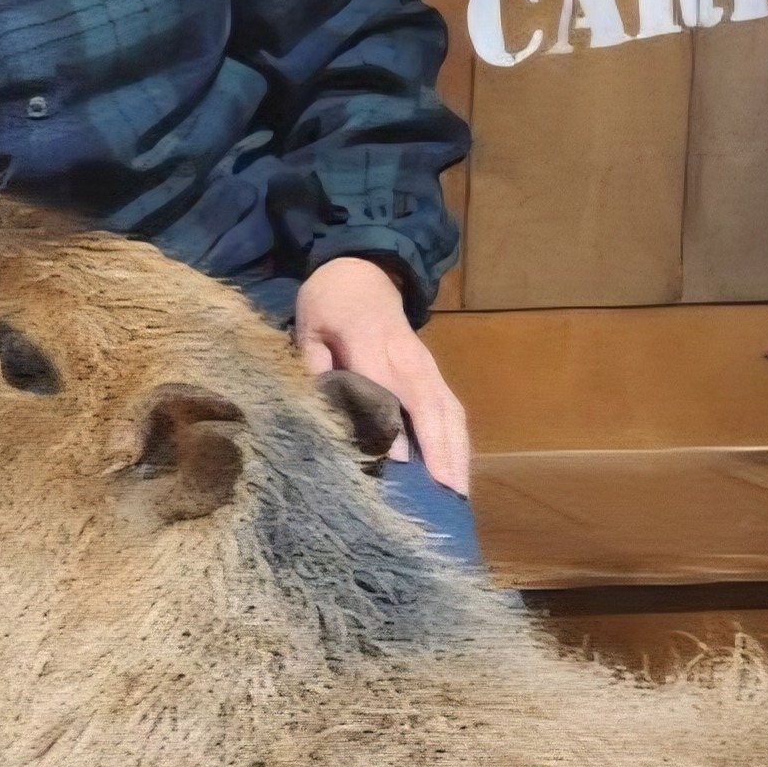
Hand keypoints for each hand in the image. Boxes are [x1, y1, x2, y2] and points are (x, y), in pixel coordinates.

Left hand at [293, 257, 470, 494]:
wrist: (362, 272)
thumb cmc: (328, 304)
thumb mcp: (308, 326)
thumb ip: (314, 364)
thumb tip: (321, 407)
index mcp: (367, 342)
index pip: (383, 387)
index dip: (391, 425)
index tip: (397, 465)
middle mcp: (406, 357)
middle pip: (429, 405)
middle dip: (440, 450)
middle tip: (445, 494)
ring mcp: (426, 365)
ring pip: (449, 410)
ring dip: (457, 451)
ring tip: (457, 494)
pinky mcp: (434, 372)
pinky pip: (453, 408)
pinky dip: (459, 440)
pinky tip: (458, 470)